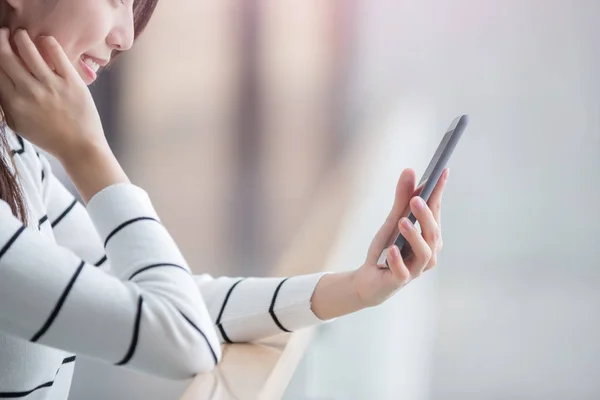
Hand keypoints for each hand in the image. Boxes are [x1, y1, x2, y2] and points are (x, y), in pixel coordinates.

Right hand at [0, 28, 106, 162]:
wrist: (80, 148)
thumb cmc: (49, 137)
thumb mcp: (19, 124)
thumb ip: (6, 104)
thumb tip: (1, 82)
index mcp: (13, 102)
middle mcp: (29, 91)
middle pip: (6, 56)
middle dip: (1, 40)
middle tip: (3, 33)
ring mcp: (51, 85)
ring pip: (29, 50)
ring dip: (22, 37)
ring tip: (21, 34)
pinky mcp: (72, 82)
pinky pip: (57, 54)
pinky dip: (48, 43)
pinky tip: (45, 40)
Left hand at [353, 167, 447, 306]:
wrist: (369, 279)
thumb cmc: (386, 249)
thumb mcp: (392, 220)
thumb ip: (402, 198)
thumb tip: (410, 170)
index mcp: (429, 236)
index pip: (436, 211)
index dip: (439, 192)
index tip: (442, 172)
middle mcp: (428, 253)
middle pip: (433, 233)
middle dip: (426, 215)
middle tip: (415, 199)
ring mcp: (415, 268)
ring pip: (424, 253)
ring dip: (414, 236)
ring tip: (402, 222)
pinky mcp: (399, 281)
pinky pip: (403, 272)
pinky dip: (397, 260)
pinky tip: (391, 249)